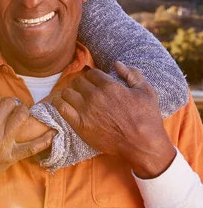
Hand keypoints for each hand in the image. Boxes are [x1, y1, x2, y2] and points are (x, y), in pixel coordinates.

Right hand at [0, 94, 54, 195]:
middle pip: (8, 104)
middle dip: (6, 103)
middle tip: (3, 109)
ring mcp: (3, 144)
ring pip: (21, 117)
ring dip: (21, 111)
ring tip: (18, 113)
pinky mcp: (11, 157)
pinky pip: (32, 147)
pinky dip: (44, 140)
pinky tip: (53, 132)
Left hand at [52, 62, 175, 178]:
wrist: (142, 144)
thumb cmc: (147, 118)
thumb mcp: (147, 91)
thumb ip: (132, 74)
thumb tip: (117, 63)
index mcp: (110, 86)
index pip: (91, 73)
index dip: (93, 77)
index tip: (95, 83)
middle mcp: (95, 96)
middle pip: (78, 82)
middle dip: (82, 84)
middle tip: (86, 92)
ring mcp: (86, 110)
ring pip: (67, 92)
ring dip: (71, 93)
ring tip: (76, 98)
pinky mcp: (79, 124)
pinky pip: (60, 108)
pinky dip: (59, 103)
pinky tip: (63, 104)